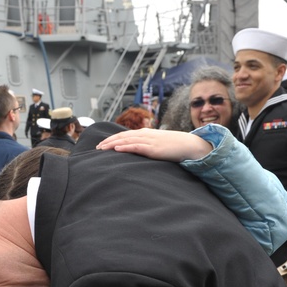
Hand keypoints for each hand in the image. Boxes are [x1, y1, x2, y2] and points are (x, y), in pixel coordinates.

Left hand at [96, 128, 211, 160]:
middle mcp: (146, 135)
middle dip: (108, 141)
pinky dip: (125, 147)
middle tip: (96, 148)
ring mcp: (149, 141)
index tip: (102, 144)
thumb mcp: (159, 145)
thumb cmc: (175, 147)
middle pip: (122, 136)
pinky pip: (137, 146)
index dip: (112, 139)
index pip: (125, 134)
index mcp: (146, 133)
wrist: (190, 145)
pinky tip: (117, 149)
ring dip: (113, 144)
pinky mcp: (154, 149)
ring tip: (101, 149)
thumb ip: (148, 146)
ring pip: (127, 140)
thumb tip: (139, 152)